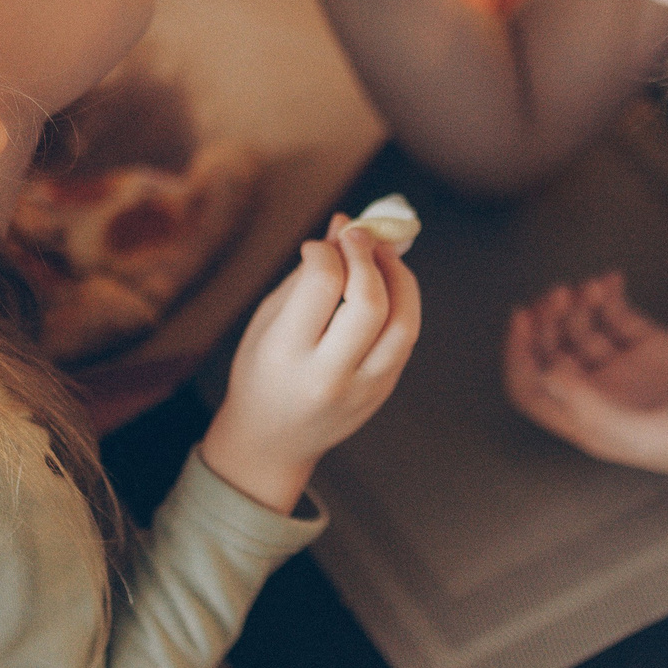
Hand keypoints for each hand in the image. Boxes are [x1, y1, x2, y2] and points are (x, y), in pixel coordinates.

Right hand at [202, 215, 421, 512]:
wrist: (272, 442)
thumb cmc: (262, 372)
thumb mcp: (269, 320)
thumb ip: (308, 274)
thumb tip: (344, 225)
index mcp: (286, 353)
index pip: (323, 284)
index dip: (327, 250)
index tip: (319, 245)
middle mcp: (327, 375)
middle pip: (370, 302)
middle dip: (368, 255)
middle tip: (358, 233)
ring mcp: (363, 388)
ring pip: (403, 321)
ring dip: (399, 275)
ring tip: (380, 252)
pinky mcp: (384, 391)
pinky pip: (406, 337)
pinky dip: (403, 300)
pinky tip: (386, 282)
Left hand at [504, 273, 667, 484]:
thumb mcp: (644, 434)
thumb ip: (590, 407)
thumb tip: (547, 372)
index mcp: (591, 424)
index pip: (532, 388)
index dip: (518, 354)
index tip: (522, 317)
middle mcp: (604, 396)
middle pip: (551, 352)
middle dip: (547, 320)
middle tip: (557, 294)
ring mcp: (630, 369)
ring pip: (582, 328)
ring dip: (576, 303)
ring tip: (587, 286)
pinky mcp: (659, 346)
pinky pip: (618, 314)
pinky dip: (607, 294)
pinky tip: (610, 280)